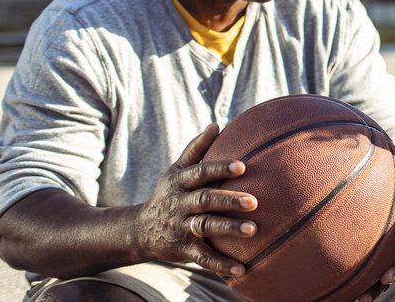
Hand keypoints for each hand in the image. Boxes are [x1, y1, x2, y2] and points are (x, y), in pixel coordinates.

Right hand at [135, 123, 258, 276]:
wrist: (139, 229)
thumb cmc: (169, 193)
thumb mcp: (176, 170)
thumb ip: (196, 148)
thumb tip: (217, 124)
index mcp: (181, 181)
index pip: (201, 172)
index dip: (220, 168)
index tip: (243, 166)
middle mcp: (180, 203)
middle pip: (206, 200)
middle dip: (229, 200)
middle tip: (254, 201)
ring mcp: (181, 227)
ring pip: (206, 227)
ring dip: (229, 229)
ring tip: (253, 230)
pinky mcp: (183, 249)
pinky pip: (203, 257)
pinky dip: (221, 265)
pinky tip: (240, 270)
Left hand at [356, 169, 394, 301]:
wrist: (368, 225)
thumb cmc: (381, 209)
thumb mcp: (390, 198)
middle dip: (394, 273)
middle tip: (385, 277)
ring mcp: (383, 266)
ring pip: (383, 282)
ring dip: (376, 291)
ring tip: (364, 298)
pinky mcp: (369, 276)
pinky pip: (366, 288)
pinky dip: (359, 294)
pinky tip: (348, 300)